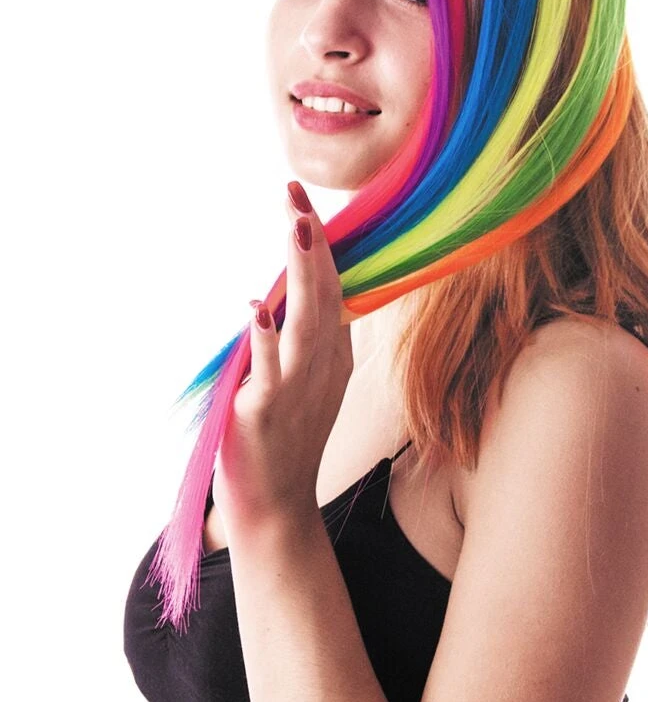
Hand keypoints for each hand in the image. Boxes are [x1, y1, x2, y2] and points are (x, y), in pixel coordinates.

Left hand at [212, 182, 353, 536]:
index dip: (320, 242)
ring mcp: (298, 386)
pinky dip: (266, 338)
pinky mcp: (268, 411)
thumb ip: (306, 336)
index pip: (332, 284)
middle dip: (311, 240)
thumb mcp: (310, 380)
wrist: (278, 507)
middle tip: (296, 194)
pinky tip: (258, 309)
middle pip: (323, 291)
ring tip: (296, 229)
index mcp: (335, 352)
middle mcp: (323, 363)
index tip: (302, 201)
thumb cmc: (288, 438)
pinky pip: (270, 369)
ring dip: (302, 273)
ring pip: (305, 319)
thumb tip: (288, 292)